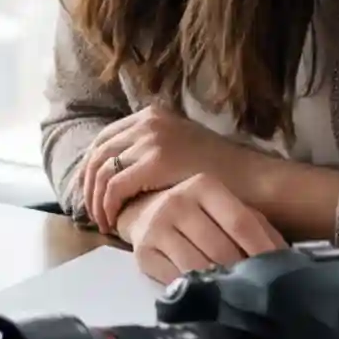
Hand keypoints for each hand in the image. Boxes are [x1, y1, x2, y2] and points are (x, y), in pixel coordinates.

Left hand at [79, 101, 267, 233]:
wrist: (250, 179)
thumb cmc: (219, 172)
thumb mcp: (181, 148)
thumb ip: (152, 150)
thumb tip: (121, 171)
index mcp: (151, 115)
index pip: (104, 139)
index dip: (91, 168)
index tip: (89, 192)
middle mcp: (147, 122)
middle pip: (98, 153)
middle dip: (89, 186)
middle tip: (91, 212)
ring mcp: (150, 139)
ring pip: (102, 171)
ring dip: (96, 200)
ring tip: (102, 222)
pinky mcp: (155, 161)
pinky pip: (115, 186)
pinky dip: (109, 206)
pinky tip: (114, 222)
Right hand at [113, 173, 286, 284]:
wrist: (145, 212)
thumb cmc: (198, 214)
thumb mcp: (228, 211)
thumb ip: (257, 228)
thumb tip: (284, 258)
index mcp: (203, 185)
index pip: (240, 223)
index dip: (262, 250)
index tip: (278, 273)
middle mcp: (177, 201)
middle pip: (220, 248)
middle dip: (242, 274)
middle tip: (257, 290)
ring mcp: (156, 226)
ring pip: (198, 267)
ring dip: (220, 285)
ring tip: (235, 295)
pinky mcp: (142, 252)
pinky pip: (176, 279)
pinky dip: (196, 291)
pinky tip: (207, 294)